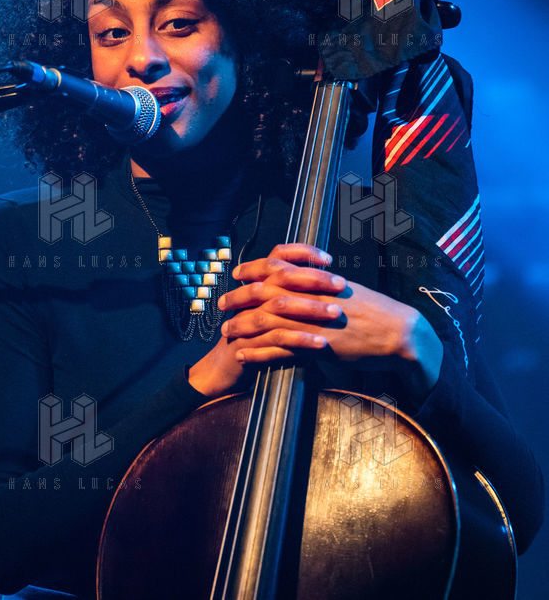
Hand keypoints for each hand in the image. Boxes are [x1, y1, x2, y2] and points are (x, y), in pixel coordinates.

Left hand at [187, 243, 442, 399]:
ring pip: (267, 321)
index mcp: (318, 279)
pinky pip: (280, 348)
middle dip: (239, 298)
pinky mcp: (317, 346)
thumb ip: (322, 284)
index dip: (254, 268)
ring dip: (243, 326)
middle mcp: (310, 296)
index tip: (238, 272)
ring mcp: (312, 321)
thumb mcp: (346, 288)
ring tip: (226, 333)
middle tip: (221, 304)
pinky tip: (245, 354)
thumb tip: (305, 280)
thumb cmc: (376, 309)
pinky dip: (259, 351)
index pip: (277, 266)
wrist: (399, 332)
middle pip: (264, 293)